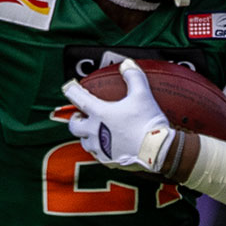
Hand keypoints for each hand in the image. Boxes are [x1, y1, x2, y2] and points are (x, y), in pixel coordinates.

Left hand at [62, 57, 174, 172]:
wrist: (156, 151)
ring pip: (84, 142)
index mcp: (99, 113)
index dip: (71, 90)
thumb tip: (127, 65)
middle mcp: (94, 131)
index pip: (77, 98)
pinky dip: (100, 149)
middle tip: (82, 115)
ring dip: (87, 135)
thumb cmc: (148, 123)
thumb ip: (134, 76)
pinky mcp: (108, 160)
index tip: (69, 87)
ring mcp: (100, 147)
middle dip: (76, 119)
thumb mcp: (143, 94)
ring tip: (95, 131)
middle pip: (74, 125)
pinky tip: (108, 146)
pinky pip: (98, 154)